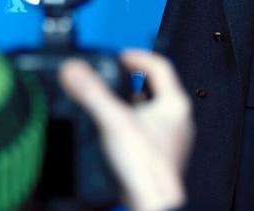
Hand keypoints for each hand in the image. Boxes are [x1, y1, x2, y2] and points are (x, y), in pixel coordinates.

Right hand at [60, 50, 193, 210]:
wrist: (152, 201)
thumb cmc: (147, 167)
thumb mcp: (114, 120)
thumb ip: (92, 93)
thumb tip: (75, 71)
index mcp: (175, 104)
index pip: (160, 66)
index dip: (138, 57)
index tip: (122, 57)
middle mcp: (178, 120)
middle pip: (155, 89)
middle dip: (130, 83)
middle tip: (113, 80)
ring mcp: (172, 139)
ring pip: (151, 111)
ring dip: (130, 105)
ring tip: (111, 107)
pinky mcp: (161, 155)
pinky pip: (147, 132)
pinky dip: (131, 127)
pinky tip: (116, 135)